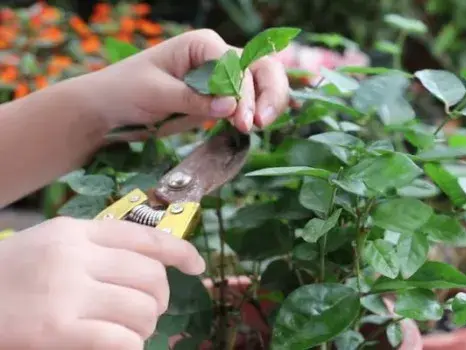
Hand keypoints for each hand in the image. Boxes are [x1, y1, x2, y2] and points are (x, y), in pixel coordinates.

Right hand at [0, 217, 204, 349]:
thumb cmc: (11, 272)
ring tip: (133, 329)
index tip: (197, 265)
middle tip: (151, 309)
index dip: (180, 250)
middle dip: (161, 297)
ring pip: (141, 309)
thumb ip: (96, 245)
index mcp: (77, 232)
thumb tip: (149, 262)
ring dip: (147, 324)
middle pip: (150, 277)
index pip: (144, 237)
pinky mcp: (56, 329)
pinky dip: (131, 345)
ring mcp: (66, 293)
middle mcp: (76, 257)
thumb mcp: (53, 242)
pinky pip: (120, 339)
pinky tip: (123, 345)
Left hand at [72, 29, 289, 133]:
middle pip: (260, 67)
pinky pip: (248, 102)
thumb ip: (193, 98)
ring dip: (267, 103)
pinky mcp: (219, 99)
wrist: (111, 107)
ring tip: (257, 127)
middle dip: (266, 94)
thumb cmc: (125, 90)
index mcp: (202, 44)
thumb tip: (229, 107)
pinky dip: (258, 111)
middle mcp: (217, 56)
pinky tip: (257, 125)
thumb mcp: (156, 93)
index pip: (235, 63)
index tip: (237, 118)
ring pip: (261, 83)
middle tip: (255, 124)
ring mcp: (221, 78)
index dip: (242, 90)